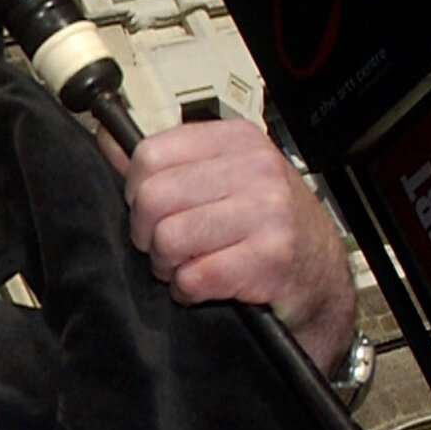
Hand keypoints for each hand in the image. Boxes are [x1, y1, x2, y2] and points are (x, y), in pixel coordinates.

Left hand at [107, 115, 357, 364]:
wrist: (322, 276)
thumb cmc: (271, 228)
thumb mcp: (225, 180)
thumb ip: (167, 162)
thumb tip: (108, 138)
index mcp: (238, 141)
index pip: (150, 154)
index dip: (137, 191)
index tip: (155, 209)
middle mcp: (256, 170)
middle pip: (152, 199)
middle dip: (148, 234)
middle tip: (168, 246)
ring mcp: (267, 214)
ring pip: (168, 239)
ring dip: (168, 266)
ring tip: (189, 265)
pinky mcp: (270, 259)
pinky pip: (194, 277)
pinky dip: (188, 291)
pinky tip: (205, 286)